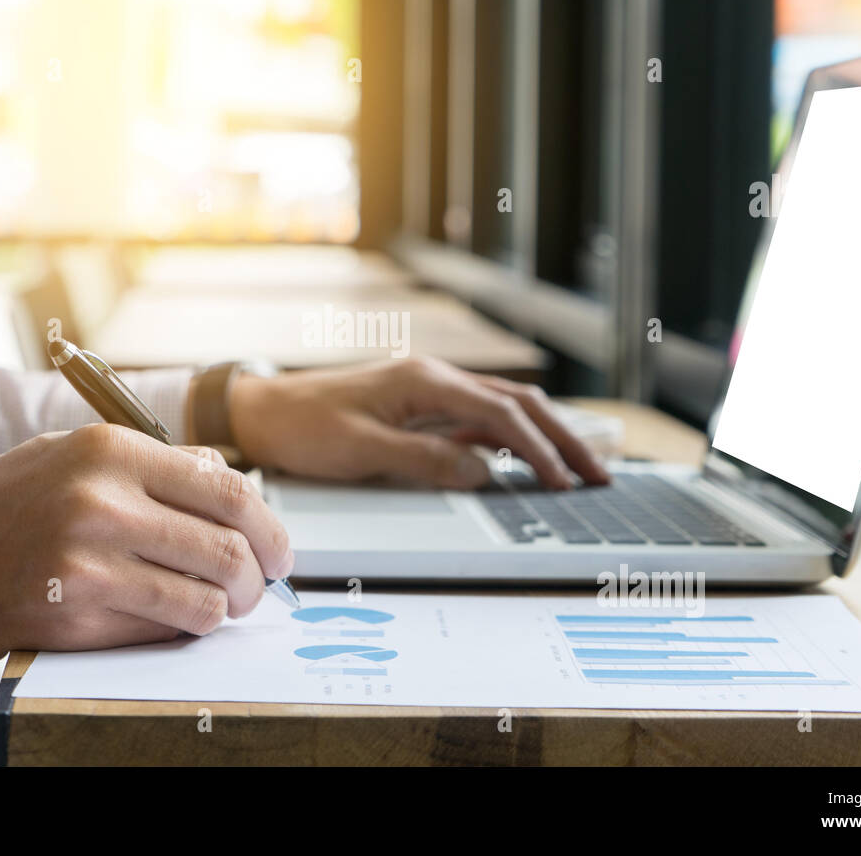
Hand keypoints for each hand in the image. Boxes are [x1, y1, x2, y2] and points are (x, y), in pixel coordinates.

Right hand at [0, 425, 292, 663]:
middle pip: (229, 548)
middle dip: (259, 578)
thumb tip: (229, 483)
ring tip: (221, 610)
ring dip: (226, 612)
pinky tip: (174, 622)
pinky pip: (162, 631)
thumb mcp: (72, 455)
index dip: (270, 528)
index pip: (229, 489)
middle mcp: (104, 501)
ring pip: (206, 599)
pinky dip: (183, 632)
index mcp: (111, 450)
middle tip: (258, 589)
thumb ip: (152, 466)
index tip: (280, 551)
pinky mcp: (71, 617)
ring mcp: (87, 562)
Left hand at [229, 357, 609, 490]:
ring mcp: (430, 389)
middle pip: (518, 403)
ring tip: (577, 469)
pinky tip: (526, 458)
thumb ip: (425, 462)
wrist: (262, 411)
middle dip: (562, 438)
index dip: (541, 450)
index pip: (503, 414)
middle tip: (598, 476)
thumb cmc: (304, 429)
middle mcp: (435, 377)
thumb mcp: (362, 451)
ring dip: (543, 435)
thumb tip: (483, 474)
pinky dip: (512, 436)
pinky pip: (479, 417)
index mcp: (426, 381)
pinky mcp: (420, 404)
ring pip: (505, 406)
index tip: (566, 484)